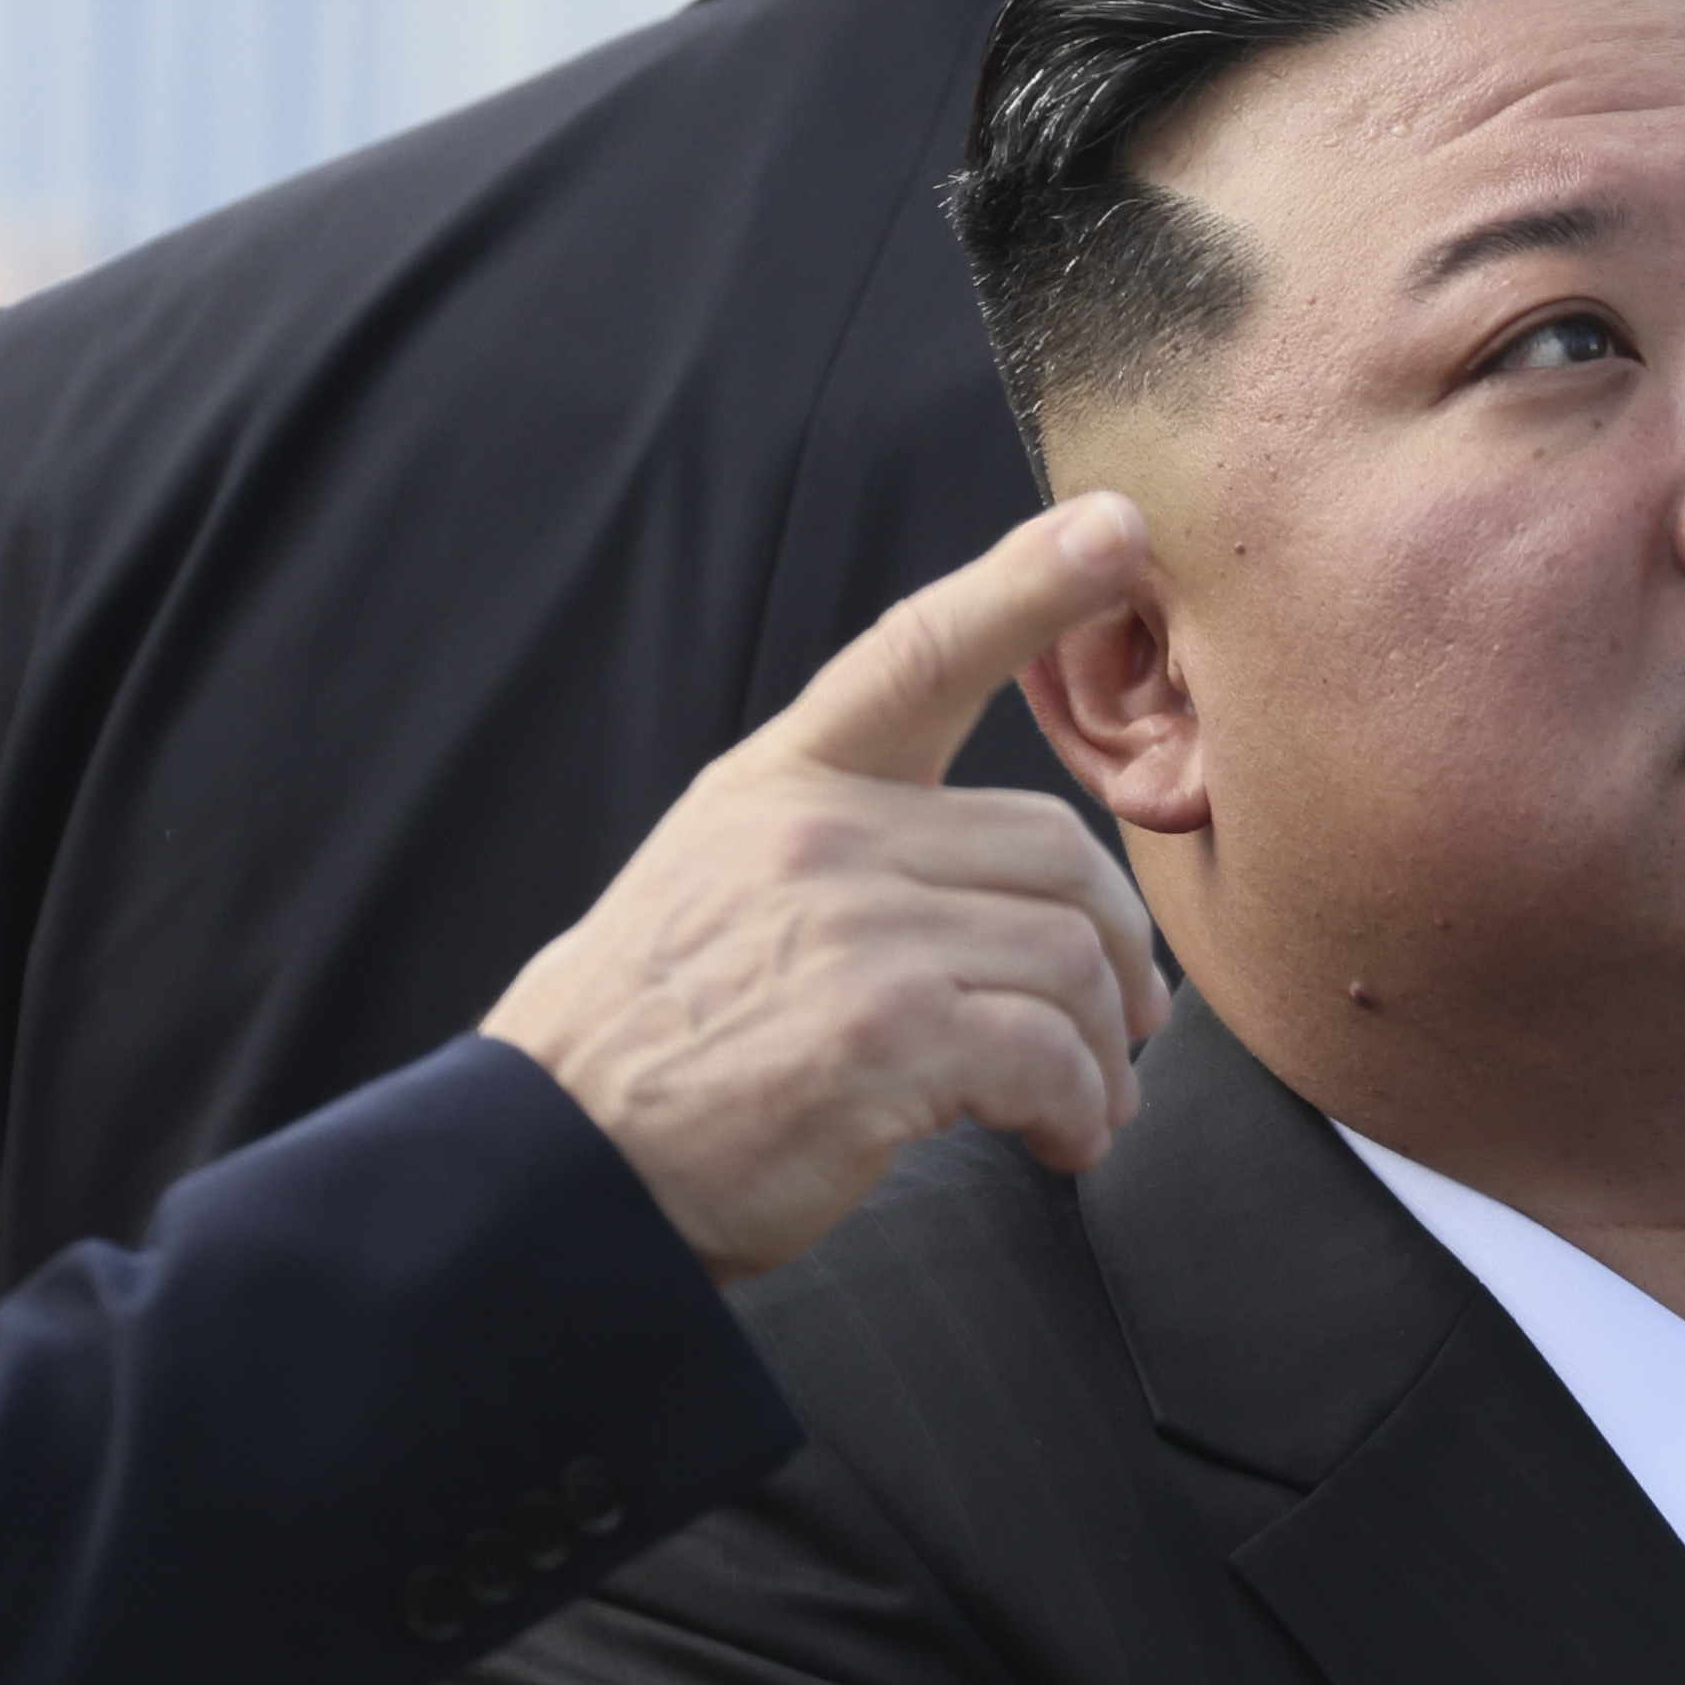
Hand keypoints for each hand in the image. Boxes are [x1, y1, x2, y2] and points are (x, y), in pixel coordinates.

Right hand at [484, 499, 1172, 1280]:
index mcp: (785, 785)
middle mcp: (823, 838)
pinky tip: (1058, 1140)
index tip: (1113, 527)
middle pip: (1051, 848)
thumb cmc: (650, 1041)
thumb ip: (842, 844)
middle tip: (1126, 1016)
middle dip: (1115, 943)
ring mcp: (855, 935)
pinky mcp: (883, 1039)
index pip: (918, 653)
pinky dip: (1077, 1108)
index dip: (1026, 583)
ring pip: (1068, 956)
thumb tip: (986, 884)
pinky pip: (1047, 1054)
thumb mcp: (719, 879)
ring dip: (1103, 1047)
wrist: (559, 1157)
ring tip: (1088, 1106)